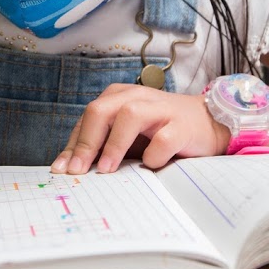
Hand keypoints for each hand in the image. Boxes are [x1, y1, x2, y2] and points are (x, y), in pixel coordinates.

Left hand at [50, 84, 230, 174]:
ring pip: (129, 115)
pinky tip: (149, 166)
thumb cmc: (159, 131)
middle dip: (86, 142)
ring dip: (114, 144)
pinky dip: (153, 155)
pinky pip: (163, 139)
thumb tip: (66, 168)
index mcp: (118, 97)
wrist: (207, 122)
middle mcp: (136, 97)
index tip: (61, 170)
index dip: (73, 145)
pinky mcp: (182, 125)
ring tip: (106, 170)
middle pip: (101, 111)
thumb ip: (99, 146)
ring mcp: (160, 109)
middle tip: (78, 171)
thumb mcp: (125, 136)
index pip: (87, 119)